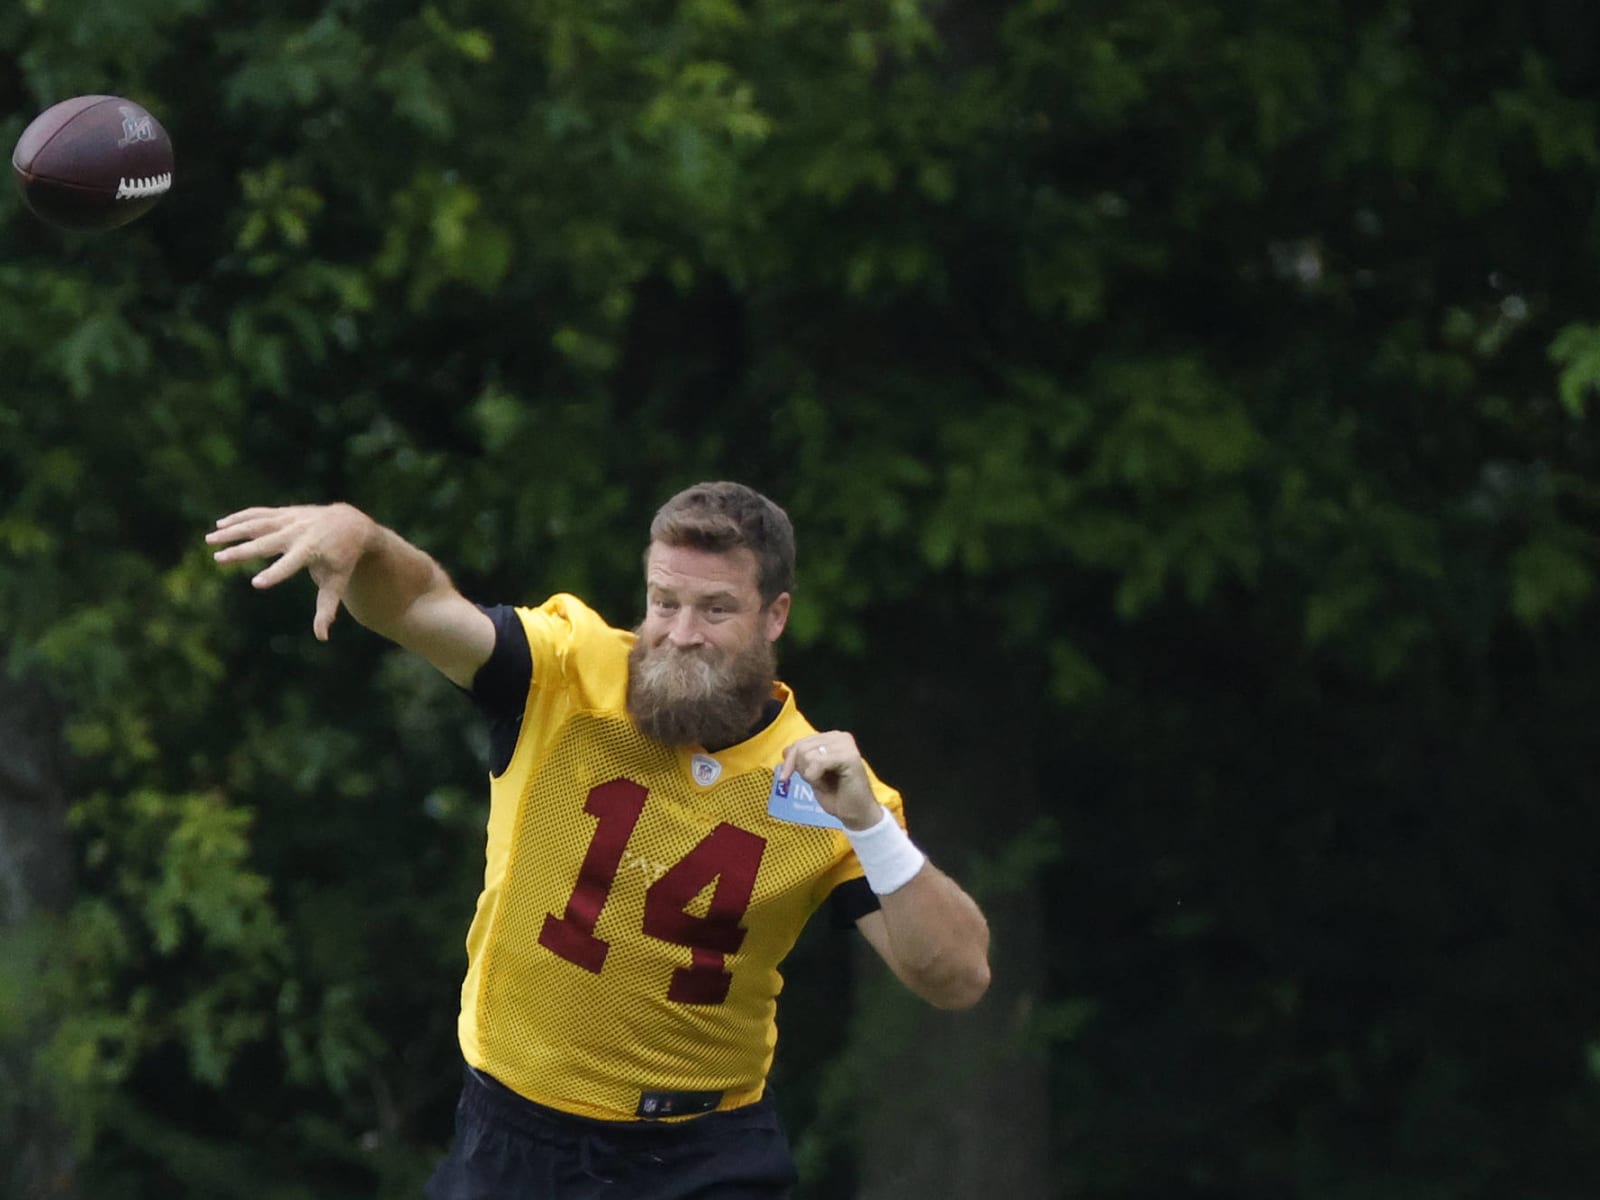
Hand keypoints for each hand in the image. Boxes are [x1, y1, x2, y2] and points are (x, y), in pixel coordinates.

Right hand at [207, 504, 375, 640]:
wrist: (350, 524)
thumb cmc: (342, 558)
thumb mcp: (337, 582)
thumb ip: (326, 608)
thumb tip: (322, 637)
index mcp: (312, 550)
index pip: (290, 564)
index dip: (275, 573)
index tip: (256, 584)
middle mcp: (299, 533)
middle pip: (266, 543)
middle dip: (241, 551)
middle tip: (218, 559)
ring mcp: (291, 520)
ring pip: (257, 524)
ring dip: (232, 531)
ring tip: (210, 540)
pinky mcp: (285, 513)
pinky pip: (259, 514)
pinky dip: (239, 518)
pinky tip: (220, 525)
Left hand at [779, 731, 881, 830]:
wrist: (855, 814)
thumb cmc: (836, 795)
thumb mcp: (812, 775)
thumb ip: (801, 760)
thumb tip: (786, 750)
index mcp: (831, 739)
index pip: (800, 743)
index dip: (789, 761)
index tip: (785, 778)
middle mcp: (840, 737)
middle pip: (801, 747)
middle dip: (801, 769)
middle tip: (815, 782)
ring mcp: (846, 745)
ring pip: (807, 754)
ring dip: (810, 775)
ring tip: (825, 782)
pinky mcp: (850, 757)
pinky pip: (818, 762)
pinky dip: (814, 777)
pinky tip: (826, 784)